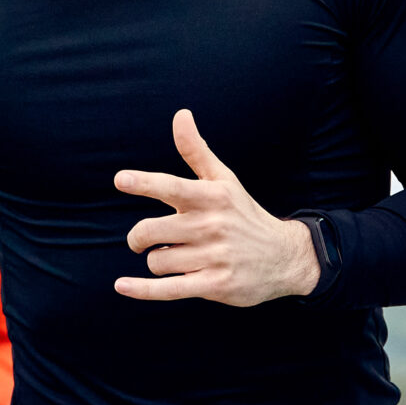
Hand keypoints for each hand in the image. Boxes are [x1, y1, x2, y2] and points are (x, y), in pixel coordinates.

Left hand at [114, 109, 318, 306]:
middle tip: (143, 239)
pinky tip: (121, 286)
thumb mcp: (224, 180)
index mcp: (211, 197)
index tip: (120, 179)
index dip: (144, 183)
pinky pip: (169, 289)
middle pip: (149, 231)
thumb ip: (196, 150)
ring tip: (177, 258)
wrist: (285, 257)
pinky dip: (142, 290)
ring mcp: (214, 257)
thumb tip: (180, 114)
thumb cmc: (244, 214)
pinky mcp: (215, 285)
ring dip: (158, 262)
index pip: (172, 187)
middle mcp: (211, 225)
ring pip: (157, 261)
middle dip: (139, 238)